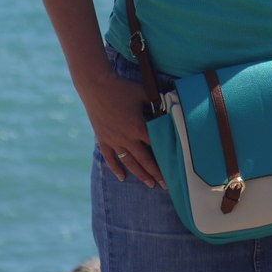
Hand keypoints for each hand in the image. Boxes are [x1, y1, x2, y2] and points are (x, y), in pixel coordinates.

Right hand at [81, 71, 165, 188]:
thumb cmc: (122, 88)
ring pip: (129, 162)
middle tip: (166, 185)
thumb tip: (171, 106)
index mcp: (138, 126)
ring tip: (150, 185)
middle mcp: (126, 137)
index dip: (166, 156)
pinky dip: (116, 169)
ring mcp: (113, 140)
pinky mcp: (103, 139)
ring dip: (140, 175)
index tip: (176, 166)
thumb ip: (157, 102)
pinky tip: (122, 178)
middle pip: (145, 160)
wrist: (96, 86)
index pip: (156, 146)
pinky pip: (110, 158)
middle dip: (156, 173)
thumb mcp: (143, 93)